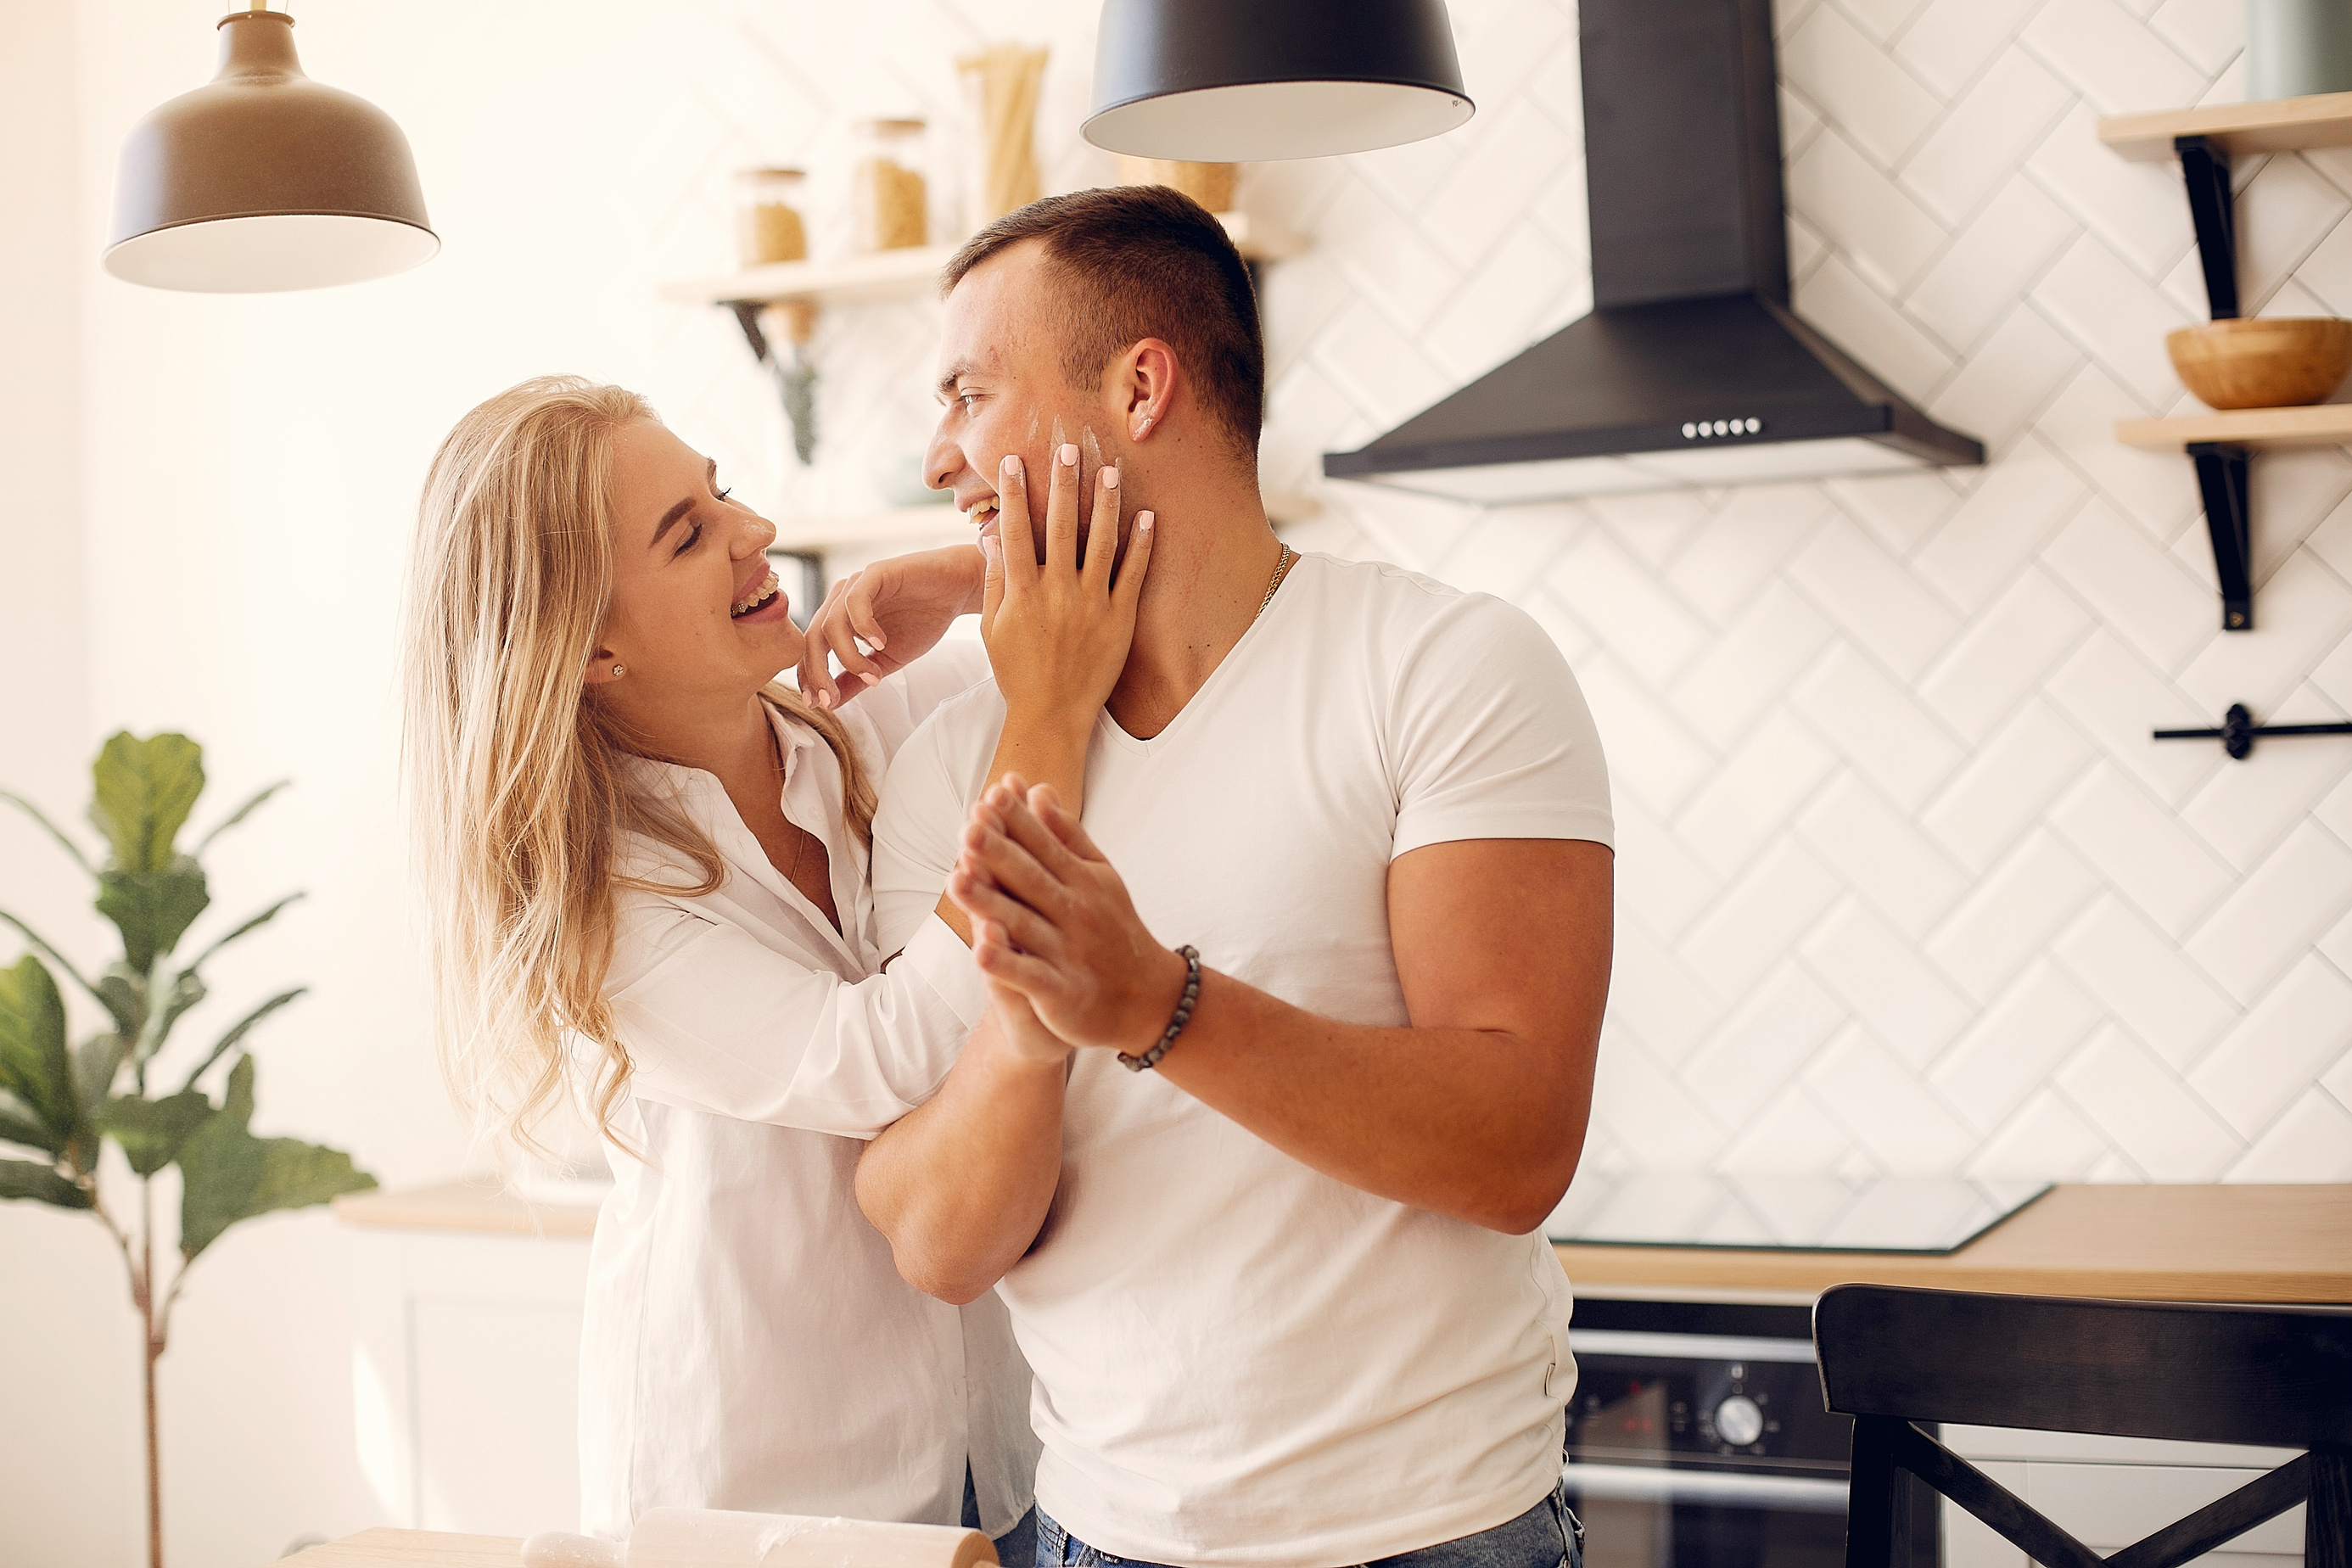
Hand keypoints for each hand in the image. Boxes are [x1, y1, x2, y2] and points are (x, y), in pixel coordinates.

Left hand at [796, 545, 985, 708]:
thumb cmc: (923, 620)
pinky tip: (880, 644)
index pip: (812, 649)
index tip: (821, 704)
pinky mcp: (875, 573)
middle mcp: (841, 600)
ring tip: (874, 675)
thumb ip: (858, 678)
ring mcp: (856, 585)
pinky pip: (856, 600)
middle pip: (813, 638)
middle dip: (818, 672)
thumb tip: (831, 704)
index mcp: (839, 618)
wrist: (957, 590)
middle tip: (831, 697)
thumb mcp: (887, 660)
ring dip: (848, 656)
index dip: (810, 678)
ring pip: (831, 624)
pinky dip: (863, 627)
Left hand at [945, 776, 1189, 1053]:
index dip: (1018, 823)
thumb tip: (1037, 789)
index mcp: (1083, 880)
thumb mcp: (1099, 875)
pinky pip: (1031, 977)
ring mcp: (1070, 953)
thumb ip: (1066, 835)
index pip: (1045, 846)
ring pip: (1024, 925)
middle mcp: (1077, 913)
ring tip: (956, 880)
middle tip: (968, 827)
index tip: (991, 796)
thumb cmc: (1114, 927)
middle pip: (1031, 880)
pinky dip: (1007, 966)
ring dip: (990, 903)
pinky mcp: (1063, 993)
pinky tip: (980, 951)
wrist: (1148, 996)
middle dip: (999, 854)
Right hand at [979, 448, 1152, 733]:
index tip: (1012, 461)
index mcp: (1023, 593)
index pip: (1015, 531)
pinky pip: (1133, 573)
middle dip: (1063, 483)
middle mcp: (1058, 592)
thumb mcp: (993, 629)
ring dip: (1105, 502)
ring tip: (1109, 470)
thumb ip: (995, 581)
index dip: (1013, 493)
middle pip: (1060, 526)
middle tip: (1067, 448)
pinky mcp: (1119, 618)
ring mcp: (1092, 604)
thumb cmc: (1017, 672)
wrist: (1052, 714)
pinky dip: (1141, 544)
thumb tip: (992, 538)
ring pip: (1101, 542)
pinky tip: (1146, 516)